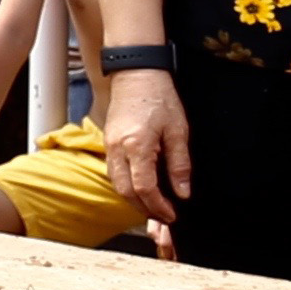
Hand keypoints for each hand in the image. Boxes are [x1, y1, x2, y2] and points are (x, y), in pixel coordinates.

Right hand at [100, 65, 186, 219]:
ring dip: (134, 199)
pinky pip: (114, 172)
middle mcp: (118, 148)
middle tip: (163, 215)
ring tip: (153, 206)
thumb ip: (180, 164)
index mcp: (137, 145)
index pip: (144, 188)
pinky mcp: (108, 142)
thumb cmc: (159, 97)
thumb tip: (182, 192)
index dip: (158, 206)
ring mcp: (109, 145)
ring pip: (116, 184)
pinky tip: (141, 188)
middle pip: (125, 191)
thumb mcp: (178, 131)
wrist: (136, 73)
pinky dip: (127, 185)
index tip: (172, 214)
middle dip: (144, 208)